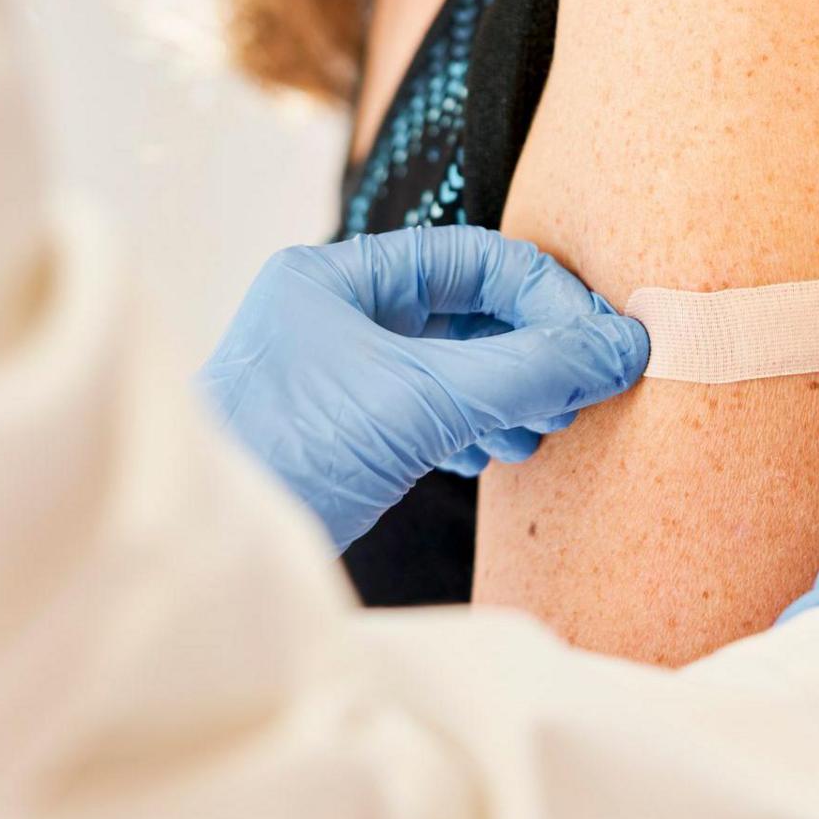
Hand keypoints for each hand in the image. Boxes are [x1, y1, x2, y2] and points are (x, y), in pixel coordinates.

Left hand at [199, 227, 648, 551]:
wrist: (199, 560)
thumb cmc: (285, 457)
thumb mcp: (423, 402)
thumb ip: (529, 370)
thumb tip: (620, 347)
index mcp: (335, 278)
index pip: (472, 259)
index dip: (547, 298)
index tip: (604, 344)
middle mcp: (332, 317)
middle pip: (466, 311)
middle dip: (534, 350)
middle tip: (585, 388)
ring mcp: (334, 379)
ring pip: (451, 365)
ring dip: (511, 392)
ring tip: (551, 425)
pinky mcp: (340, 437)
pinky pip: (429, 412)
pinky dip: (475, 427)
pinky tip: (500, 452)